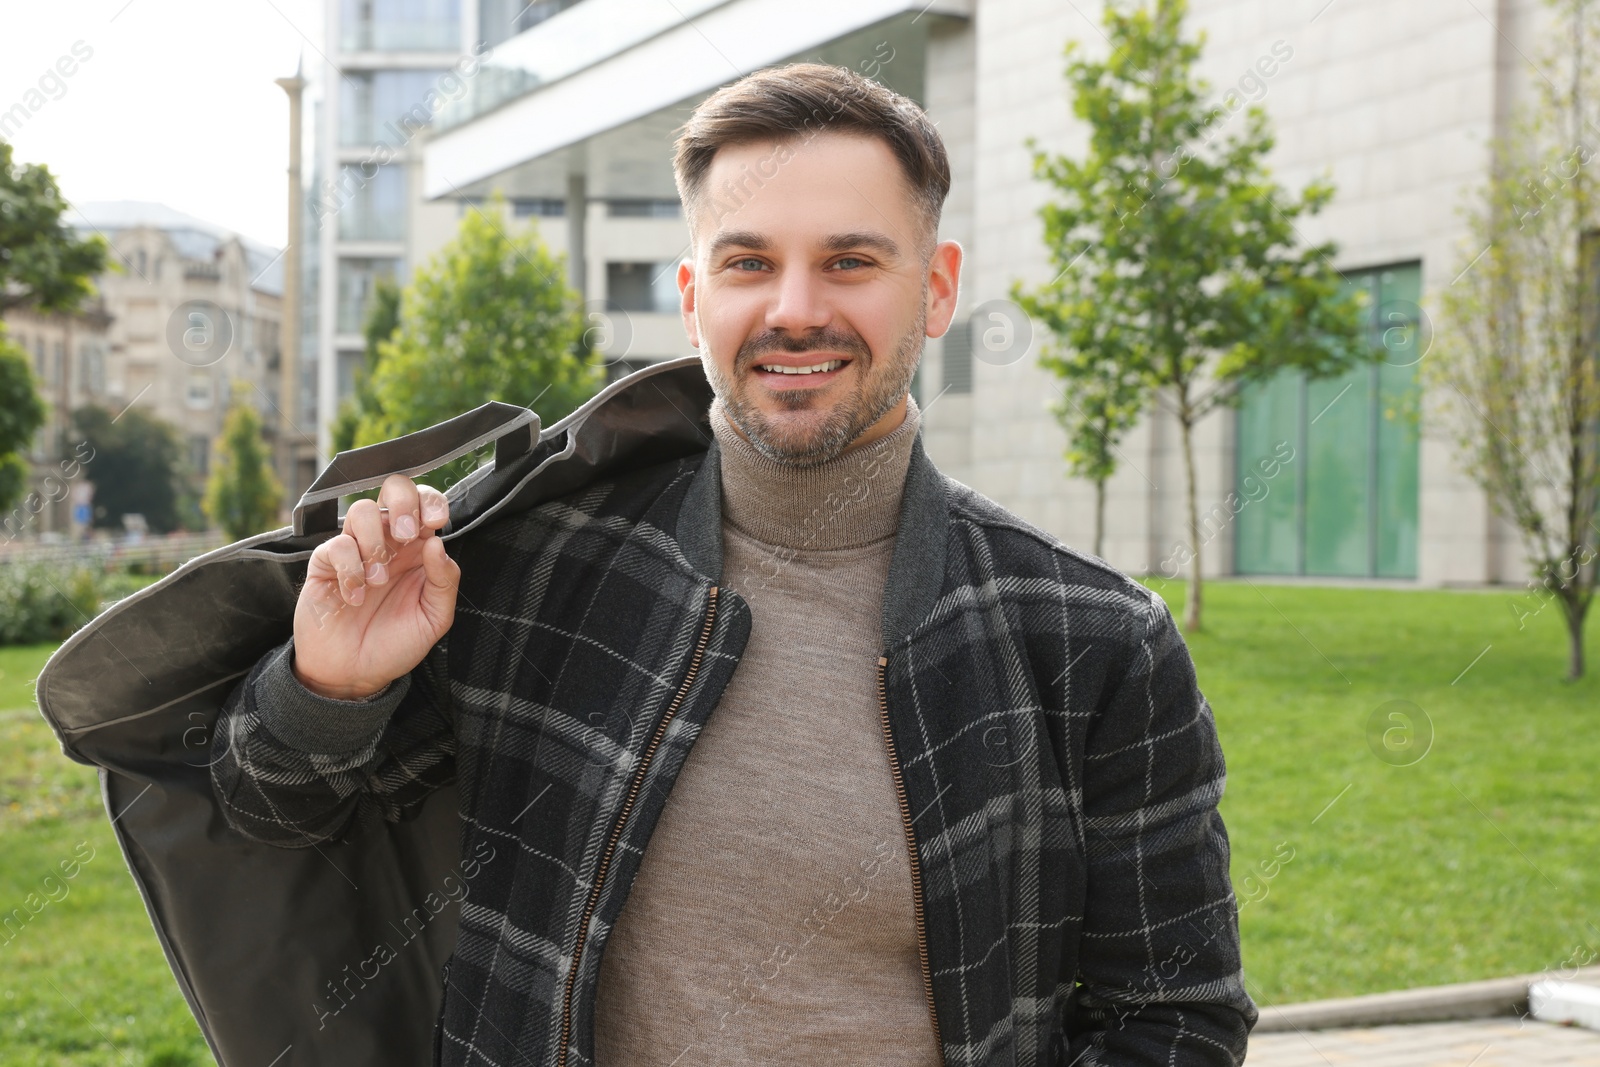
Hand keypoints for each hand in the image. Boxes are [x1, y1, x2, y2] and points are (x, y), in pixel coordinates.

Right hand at [292, 474, 459, 700]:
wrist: (353, 674)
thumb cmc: (396, 644)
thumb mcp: (434, 618)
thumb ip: (444, 581)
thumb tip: (436, 543)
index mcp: (418, 549)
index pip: (426, 504)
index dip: (432, 501)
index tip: (435, 522)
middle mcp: (389, 542)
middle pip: (394, 488)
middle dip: (403, 503)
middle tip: (406, 536)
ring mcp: (356, 549)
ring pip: (363, 510)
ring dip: (375, 544)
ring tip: (378, 580)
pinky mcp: (326, 563)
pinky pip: (337, 546)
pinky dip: (351, 571)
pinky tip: (356, 597)